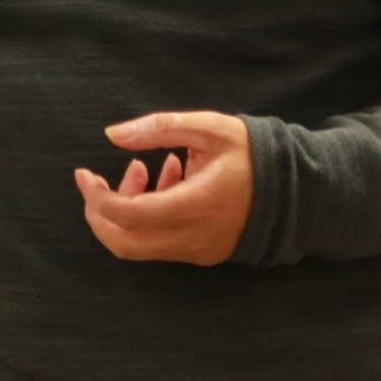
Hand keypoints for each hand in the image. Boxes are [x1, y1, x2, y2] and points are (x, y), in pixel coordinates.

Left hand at [74, 111, 253, 265]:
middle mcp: (193, 236)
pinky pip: (161, 243)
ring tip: (146, 169)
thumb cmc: (252, 153)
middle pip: (124, 242)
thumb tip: (113, 134)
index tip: (84, 174)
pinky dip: (148, 217)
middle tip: (97, 181)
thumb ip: (159, 128)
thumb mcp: (209, 128)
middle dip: (100, 212)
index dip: (97, 198)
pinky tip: (167, 181)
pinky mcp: (202, 253)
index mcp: (195, 205)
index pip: (129, 215)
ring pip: (140, 245)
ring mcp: (197, 250)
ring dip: (128, 209)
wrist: (296, 188)